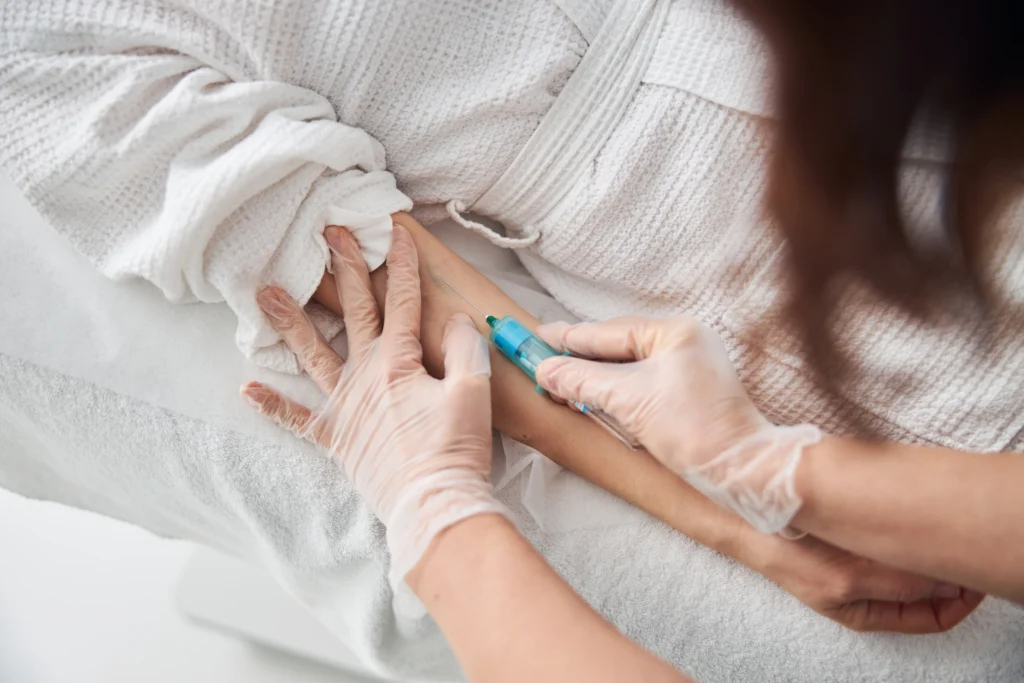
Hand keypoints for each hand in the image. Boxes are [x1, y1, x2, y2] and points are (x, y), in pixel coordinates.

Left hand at [241, 224, 507, 585]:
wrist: (432, 506)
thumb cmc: (454, 451)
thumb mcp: (472, 392)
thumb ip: (463, 350)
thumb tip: (457, 321)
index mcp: (398, 362)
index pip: (401, 302)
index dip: (401, 266)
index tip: (394, 235)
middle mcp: (364, 377)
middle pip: (353, 312)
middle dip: (343, 269)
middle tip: (328, 234)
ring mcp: (344, 408)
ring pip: (312, 354)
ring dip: (290, 322)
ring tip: (265, 293)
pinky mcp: (336, 440)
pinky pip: (297, 420)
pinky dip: (273, 405)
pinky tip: (247, 388)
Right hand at [536, 316, 820, 533]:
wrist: (741, 469)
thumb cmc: (694, 430)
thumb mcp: (629, 400)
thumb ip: (583, 381)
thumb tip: (546, 370)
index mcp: (674, 332)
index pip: (608, 333)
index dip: (568, 338)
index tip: (536, 337)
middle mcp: (683, 342)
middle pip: (616, 346)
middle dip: (579, 356)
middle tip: (539, 358)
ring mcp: (688, 368)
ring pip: (627, 366)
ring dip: (594, 375)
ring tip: (559, 377)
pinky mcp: (688, 394)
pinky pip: (640, 383)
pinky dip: (614, 389)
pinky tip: (592, 396)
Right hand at [741, 528, 985, 632]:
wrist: (744, 516)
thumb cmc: (785, 551)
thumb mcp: (843, 579)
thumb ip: (897, 584)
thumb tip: (948, 583)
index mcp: (865, 612)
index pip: (931, 616)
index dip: (960, 600)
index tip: (974, 577)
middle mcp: (866, 590)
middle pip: (926, 590)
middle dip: (948, 572)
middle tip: (964, 547)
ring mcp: (860, 561)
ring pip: (913, 561)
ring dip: (930, 548)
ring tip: (942, 530)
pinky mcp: (854, 532)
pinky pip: (894, 537)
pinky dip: (909, 529)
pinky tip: (910, 515)